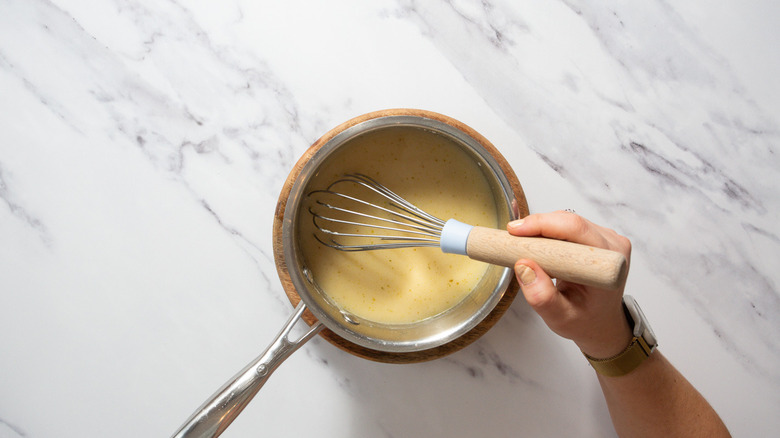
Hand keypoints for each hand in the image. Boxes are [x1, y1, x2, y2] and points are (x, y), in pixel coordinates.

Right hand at [509, 211, 632, 357]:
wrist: (600, 324)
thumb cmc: (584, 321)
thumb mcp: (560, 318)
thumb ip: (542, 297)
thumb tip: (523, 267)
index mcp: (608, 265)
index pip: (576, 230)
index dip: (543, 225)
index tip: (515, 232)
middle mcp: (612, 246)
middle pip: (568, 220)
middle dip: (536, 225)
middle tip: (511, 238)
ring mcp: (605, 238)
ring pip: (565, 220)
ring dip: (541, 229)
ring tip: (523, 246)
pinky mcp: (595, 236)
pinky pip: (566, 224)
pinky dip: (547, 231)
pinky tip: (536, 243)